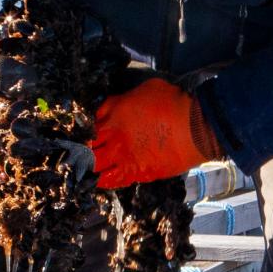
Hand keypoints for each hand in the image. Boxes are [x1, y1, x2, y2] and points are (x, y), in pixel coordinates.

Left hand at [90, 77, 220, 188]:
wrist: (195, 126)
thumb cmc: (172, 102)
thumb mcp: (142, 90)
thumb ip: (121, 101)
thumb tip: (113, 107)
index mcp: (112, 117)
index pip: (86, 127)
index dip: (80, 132)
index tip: (79, 135)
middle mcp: (114, 140)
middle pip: (86, 151)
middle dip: (80, 153)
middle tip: (77, 155)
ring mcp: (126, 159)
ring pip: (97, 169)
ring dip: (90, 169)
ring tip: (86, 170)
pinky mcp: (140, 173)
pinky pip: (116, 181)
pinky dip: (107, 181)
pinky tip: (103, 180)